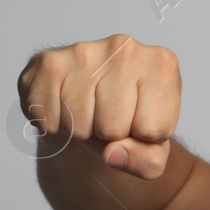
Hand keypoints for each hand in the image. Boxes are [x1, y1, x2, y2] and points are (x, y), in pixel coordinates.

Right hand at [15, 33, 180, 179]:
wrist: (93, 100)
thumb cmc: (128, 120)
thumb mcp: (154, 149)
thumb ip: (147, 161)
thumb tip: (113, 154)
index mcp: (162, 65)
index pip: (153, 130)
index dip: (143, 139)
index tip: (140, 122)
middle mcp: (125, 48)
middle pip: (113, 127)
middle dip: (109, 136)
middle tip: (109, 118)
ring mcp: (85, 51)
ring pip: (78, 125)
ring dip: (80, 131)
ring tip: (89, 111)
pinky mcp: (50, 61)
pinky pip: (47, 118)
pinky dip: (53, 124)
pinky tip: (65, 106)